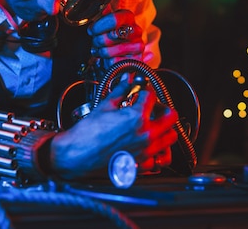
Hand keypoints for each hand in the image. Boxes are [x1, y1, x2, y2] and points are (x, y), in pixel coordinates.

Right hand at [49, 79, 178, 179]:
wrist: (76, 155)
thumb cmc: (86, 135)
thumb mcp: (104, 107)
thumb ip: (120, 92)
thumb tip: (126, 81)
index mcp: (137, 118)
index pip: (151, 97)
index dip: (146, 90)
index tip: (142, 91)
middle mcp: (145, 135)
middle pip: (171, 116)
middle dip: (163, 108)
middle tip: (153, 107)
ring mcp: (145, 152)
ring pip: (171, 138)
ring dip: (166, 129)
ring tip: (155, 126)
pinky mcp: (141, 165)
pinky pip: (160, 160)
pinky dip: (159, 152)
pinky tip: (151, 146)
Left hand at [88, 9, 143, 68]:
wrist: (122, 56)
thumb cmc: (112, 37)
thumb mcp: (105, 23)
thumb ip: (102, 13)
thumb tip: (100, 5)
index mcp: (128, 17)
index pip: (113, 20)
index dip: (98, 26)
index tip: (92, 30)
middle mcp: (136, 30)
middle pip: (110, 36)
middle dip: (98, 41)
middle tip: (97, 42)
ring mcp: (138, 46)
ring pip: (108, 51)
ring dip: (101, 52)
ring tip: (102, 51)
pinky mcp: (136, 61)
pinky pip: (113, 63)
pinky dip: (107, 63)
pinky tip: (109, 59)